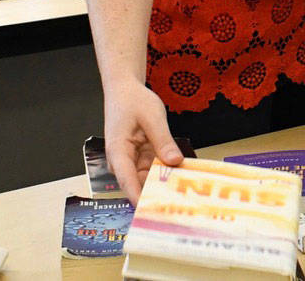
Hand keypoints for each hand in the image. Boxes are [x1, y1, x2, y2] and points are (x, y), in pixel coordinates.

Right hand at [103, 80, 183, 204]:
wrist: (124, 91)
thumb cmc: (133, 101)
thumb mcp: (153, 117)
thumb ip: (163, 141)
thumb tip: (175, 162)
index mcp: (118, 151)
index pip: (127, 181)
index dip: (140, 198)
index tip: (152, 213)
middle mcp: (121, 161)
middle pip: (139, 184)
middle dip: (158, 194)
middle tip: (180, 205)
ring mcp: (131, 161)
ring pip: (148, 179)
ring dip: (164, 184)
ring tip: (186, 194)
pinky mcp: (140, 159)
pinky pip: (154, 170)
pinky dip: (166, 172)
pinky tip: (182, 177)